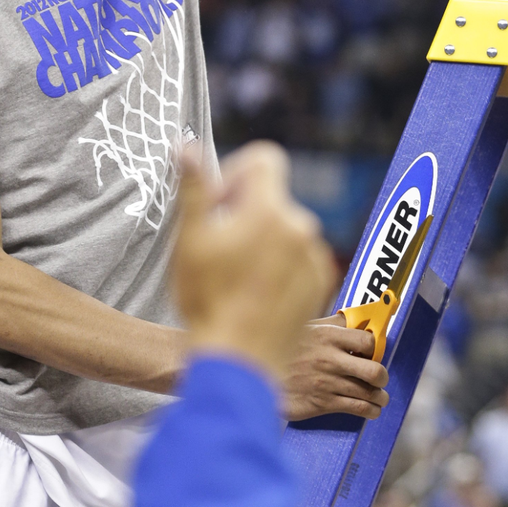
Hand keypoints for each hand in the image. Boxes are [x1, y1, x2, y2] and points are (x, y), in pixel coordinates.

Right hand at [171, 142, 334, 382]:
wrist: (237, 361)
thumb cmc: (208, 300)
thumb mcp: (190, 238)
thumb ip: (194, 186)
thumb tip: (186, 145)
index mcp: (269, 210)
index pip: (265, 159)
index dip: (236, 172)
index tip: (217, 203)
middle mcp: (301, 227)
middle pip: (271, 197)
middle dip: (244, 210)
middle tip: (217, 245)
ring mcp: (315, 257)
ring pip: (285, 228)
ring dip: (262, 239)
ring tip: (235, 276)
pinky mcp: (321, 283)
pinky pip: (299, 257)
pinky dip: (279, 264)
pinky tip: (255, 292)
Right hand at [283, 315, 389, 421]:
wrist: (257, 375)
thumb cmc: (285, 348)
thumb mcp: (306, 327)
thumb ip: (332, 324)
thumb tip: (355, 319)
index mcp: (328, 336)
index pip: (368, 341)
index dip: (375, 348)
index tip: (372, 353)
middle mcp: (331, 360)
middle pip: (375, 371)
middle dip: (382, 376)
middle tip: (379, 378)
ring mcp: (328, 383)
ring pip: (370, 393)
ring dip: (379, 397)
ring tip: (379, 396)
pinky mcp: (324, 403)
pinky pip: (358, 408)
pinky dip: (370, 410)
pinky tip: (370, 408)